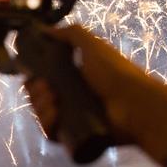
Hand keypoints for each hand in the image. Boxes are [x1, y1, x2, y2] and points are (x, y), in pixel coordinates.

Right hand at [23, 25, 166, 151]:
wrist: (134, 104)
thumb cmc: (114, 72)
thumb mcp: (94, 45)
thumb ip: (72, 34)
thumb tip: (46, 30)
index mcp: (74, 78)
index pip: (44, 80)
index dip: (34, 78)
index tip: (32, 75)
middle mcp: (71, 98)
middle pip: (40, 98)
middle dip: (36, 93)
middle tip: (46, 89)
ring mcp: (72, 119)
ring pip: (43, 116)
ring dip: (41, 107)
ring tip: (54, 102)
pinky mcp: (74, 136)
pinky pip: (52, 133)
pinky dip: (48, 125)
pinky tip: (55, 116)